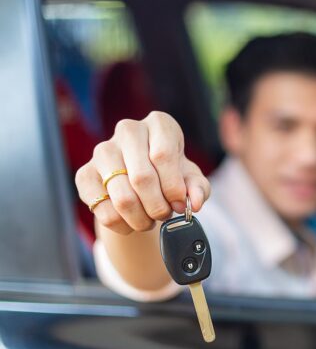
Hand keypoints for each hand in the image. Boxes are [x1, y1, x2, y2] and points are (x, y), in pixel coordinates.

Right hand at [75, 111, 210, 233]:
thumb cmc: (171, 173)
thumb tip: (195, 202)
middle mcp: (128, 130)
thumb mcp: (190, 179)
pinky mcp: (84, 173)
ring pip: (122, 198)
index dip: (173, 187)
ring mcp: (102, 151)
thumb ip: (198, 189)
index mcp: (159, 124)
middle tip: (164, 215)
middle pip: (142, 178)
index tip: (179, 203)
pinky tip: (131, 222)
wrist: (141, 178)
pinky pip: (102, 209)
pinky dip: (121, 225)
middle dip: (158, 207)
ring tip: (150, 220)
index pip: (163, 156)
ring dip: (141, 219)